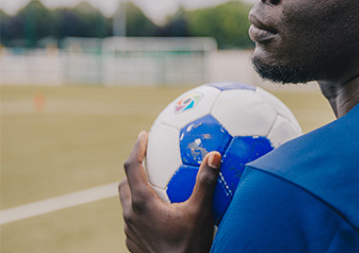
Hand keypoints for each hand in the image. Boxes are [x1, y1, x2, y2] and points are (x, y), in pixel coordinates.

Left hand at [119, 131, 221, 252]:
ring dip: (137, 190)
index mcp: (142, 203)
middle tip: (148, 158)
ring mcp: (130, 231)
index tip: (144, 134)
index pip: (132, 167)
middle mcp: (130, 216)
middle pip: (125, 184)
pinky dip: (142, 209)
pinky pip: (134, 220)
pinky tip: (161, 213)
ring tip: (155, 184)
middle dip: (134, 168)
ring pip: (127, 203)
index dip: (137, 148)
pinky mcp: (134, 243)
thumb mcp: (200, 212)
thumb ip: (205, 182)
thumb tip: (214, 155)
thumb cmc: (188, 245)